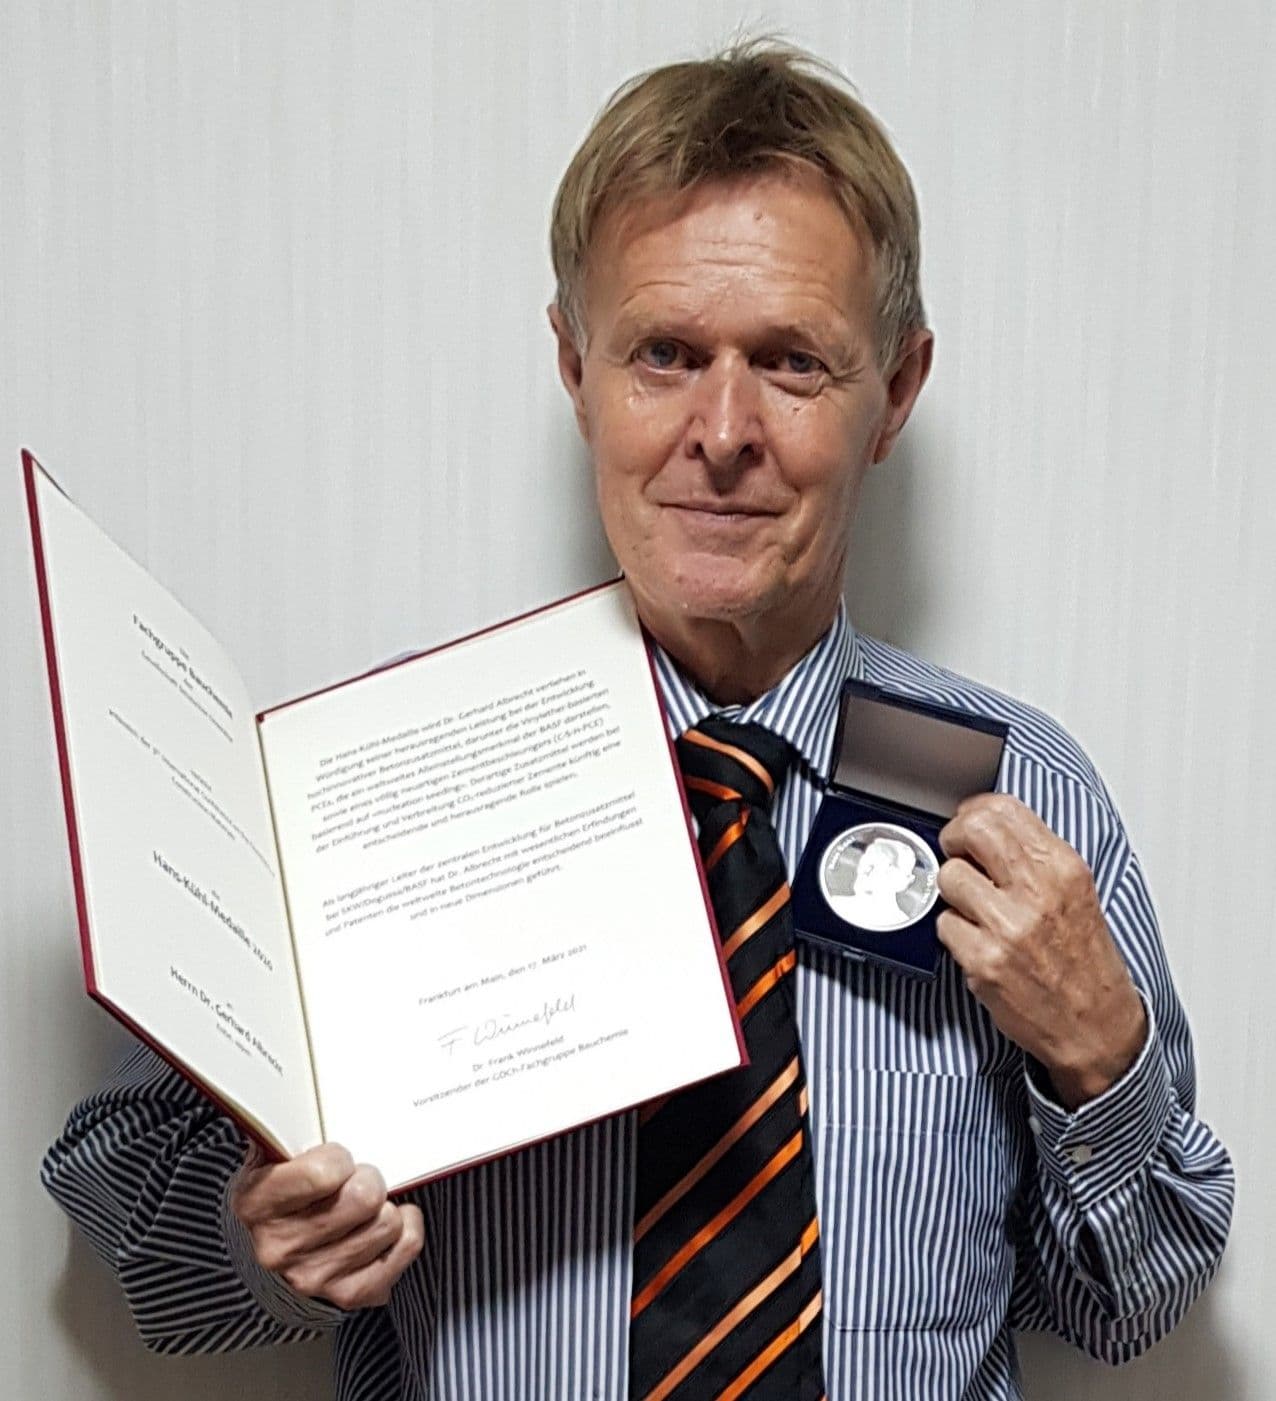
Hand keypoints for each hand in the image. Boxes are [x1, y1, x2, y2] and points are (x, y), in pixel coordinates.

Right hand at [229, 1143, 423, 1308]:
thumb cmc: (276, 1196)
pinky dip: (405, 1230)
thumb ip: (290, 1134)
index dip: (340, 1158)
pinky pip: (406, 1247)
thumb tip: (316, 1097)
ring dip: (385, 1208)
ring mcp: (316, 1277)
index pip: (323, 1174)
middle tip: (359, 1179)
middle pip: (364, 1198)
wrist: (262, 1254)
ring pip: (388, 1223)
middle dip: (369, 1179)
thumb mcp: (268, 1159)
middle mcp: (282, 1247)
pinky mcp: (350, 1294)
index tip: (337, 1159)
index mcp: (257, 1204)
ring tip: (366, 1206)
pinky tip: (385, 1223)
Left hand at [936, 793, 1146, 1108]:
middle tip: (959, 856)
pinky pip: (943, 923)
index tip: (969, 826)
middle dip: (953, 839)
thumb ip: (1033, 856)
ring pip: (948, 877)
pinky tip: (978, 942)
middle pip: (969, 830)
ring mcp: (1008, 927)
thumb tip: (983, 825)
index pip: (1001, 808)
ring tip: (976, 910)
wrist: (1096, 1026)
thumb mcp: (1075, 892)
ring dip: (954, 893)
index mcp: (1063, 868)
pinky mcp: (984, 960)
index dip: (973, 813)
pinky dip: (954, 932)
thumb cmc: (1085, 962)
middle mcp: (1038, 892)